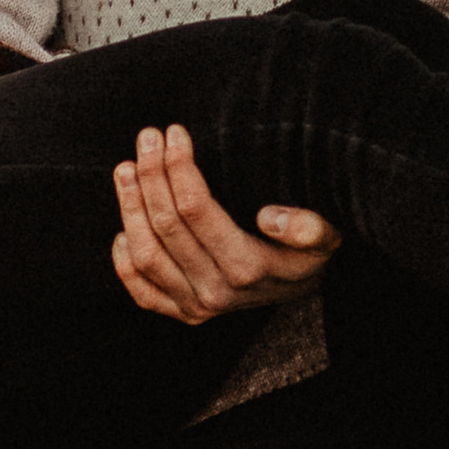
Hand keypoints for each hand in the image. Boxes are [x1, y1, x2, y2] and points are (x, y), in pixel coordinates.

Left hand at [111, 122, 340, 323]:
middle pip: (166, 226)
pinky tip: (122, 229)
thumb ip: (309, 228)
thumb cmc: (313, 251)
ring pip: (146, 255)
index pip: (195, 208)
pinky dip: (125, 263)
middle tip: (147, 137)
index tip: (175, 133)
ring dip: (129, 208)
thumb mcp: (327, 235)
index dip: (178, 166)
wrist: (310, 289)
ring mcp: (198, 306)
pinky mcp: (186, 314)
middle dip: (150, 175)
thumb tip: (271, 217)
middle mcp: (217, 291)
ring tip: (125, 169)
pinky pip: (142, 293)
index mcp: (248, 267)